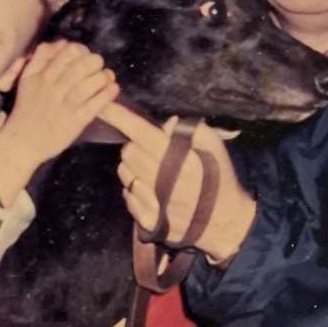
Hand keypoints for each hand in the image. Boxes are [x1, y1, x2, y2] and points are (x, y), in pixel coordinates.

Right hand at [0, 41, 119, 203]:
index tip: (84, 54)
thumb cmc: (27, 109)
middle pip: (80, 66)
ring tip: (107, 76)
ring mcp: (64, 106)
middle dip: (94, 61)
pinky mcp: (74, 122)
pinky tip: (113, 89)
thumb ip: (41, 58)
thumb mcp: (27, 79)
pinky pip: (94, 106)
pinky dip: (106, 95)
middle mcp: (52, 88)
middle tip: (98, 65)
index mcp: (40, 76)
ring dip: (102, 77)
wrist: (22, 142)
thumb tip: (63, 43)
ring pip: (87, 84)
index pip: (66, 53)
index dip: (80, 50)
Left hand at [99, 102, 255, 263]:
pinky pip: (127, 196)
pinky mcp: (147, 221)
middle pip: (128, 151)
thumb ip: (189, 129)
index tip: (103, 105)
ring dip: (133, 167)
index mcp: (178, 158)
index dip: (119, 116)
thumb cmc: (219, 178)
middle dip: (136, 145)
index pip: (140, 132)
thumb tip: (164, 124)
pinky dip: (135, 189)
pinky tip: (153, 191)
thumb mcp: (214, 146)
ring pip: (124, 173)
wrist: (225, 221)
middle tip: (153, 150)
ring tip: (154, 171)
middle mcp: (161, 180)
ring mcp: (152, 203)